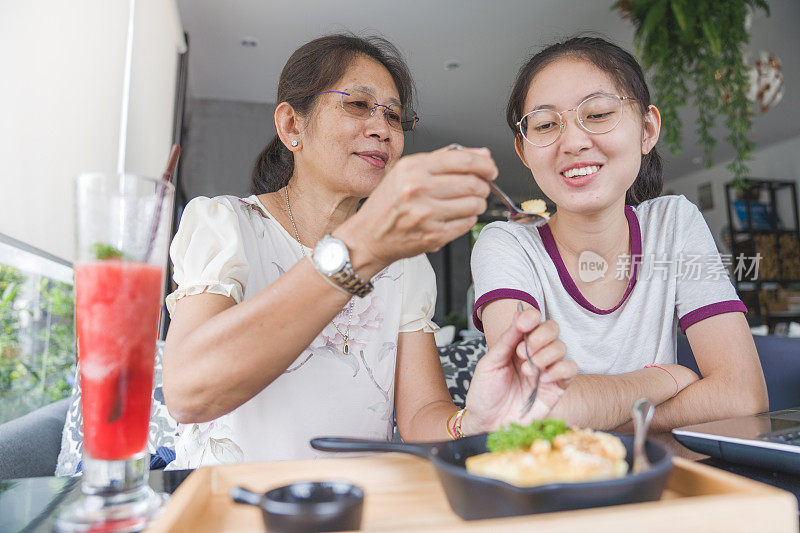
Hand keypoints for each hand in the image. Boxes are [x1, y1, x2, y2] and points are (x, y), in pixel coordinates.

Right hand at [336, 145, 496, 274]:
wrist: (368, 236)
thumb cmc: (387, 203)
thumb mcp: (407, 171)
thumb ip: (445, 159)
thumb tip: (481, 154)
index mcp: (413, 169)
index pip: (463, 161)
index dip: (485, 165)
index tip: (490, 169)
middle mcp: (418, 190)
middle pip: (473, 183)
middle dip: (483, 186)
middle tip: (480, 187)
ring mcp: (426, 215)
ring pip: (474, 205)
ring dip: (477, 203)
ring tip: (467, 203)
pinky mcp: (433, 236)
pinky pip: (466, 224)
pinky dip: (468, 219)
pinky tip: (456, 216)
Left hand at [461, 308, 576, 434]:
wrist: (487, 423)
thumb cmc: (485, 394)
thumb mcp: (490, 363)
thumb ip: (506, 339)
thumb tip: (520, 314)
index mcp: (516, 343)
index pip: (533, 320)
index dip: (532, 317)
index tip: (523, 324)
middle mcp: (534, 353)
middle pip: (552, 328)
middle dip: (539, 336)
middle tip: (523, 352)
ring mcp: (547, 369)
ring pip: (561, 347)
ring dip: (545, 355)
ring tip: (528, 370)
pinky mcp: (557, 387)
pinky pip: (571, 369)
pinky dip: (559, 369)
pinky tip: (543, 379)